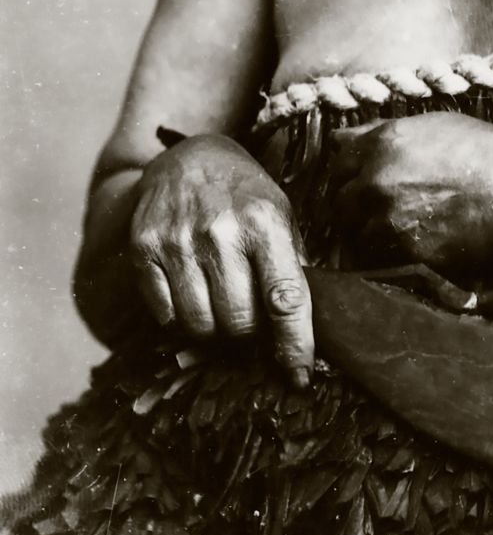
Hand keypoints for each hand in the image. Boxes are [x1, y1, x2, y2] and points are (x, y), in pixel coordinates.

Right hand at [130, 134, 312, 384]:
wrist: (190, 157)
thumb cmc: (245, 195)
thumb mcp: (281, 215)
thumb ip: (292, 265)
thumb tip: (306, 327)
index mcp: (265, 223)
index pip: (285, 297)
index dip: (295, 344)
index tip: (300, 377)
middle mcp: (221, 232)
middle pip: (239, 323)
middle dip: (248, 332)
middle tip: (248, 315)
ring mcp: (179, 241)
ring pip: (200, 326)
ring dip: (213, 328)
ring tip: (219, 300)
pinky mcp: (145, 249)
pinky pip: (165, 315)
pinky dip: (179, 316)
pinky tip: (190, 289)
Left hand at [330, 114, 492, 271]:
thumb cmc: (485, 152)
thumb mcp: (433, 126)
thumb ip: (381, 133)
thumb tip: (340, 138)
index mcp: (382, 143)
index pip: (337, 164)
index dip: (347, 175)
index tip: (359, 182)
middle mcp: (377, 180)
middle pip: (339, 202)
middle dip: (353, 207)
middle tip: (377, 210)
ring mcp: (389, 218)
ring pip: (357, 233)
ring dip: (370, 233)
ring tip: (400, 229)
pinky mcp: (406, 251)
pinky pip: (381, 257)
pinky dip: (390, 253)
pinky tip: (414, 243)